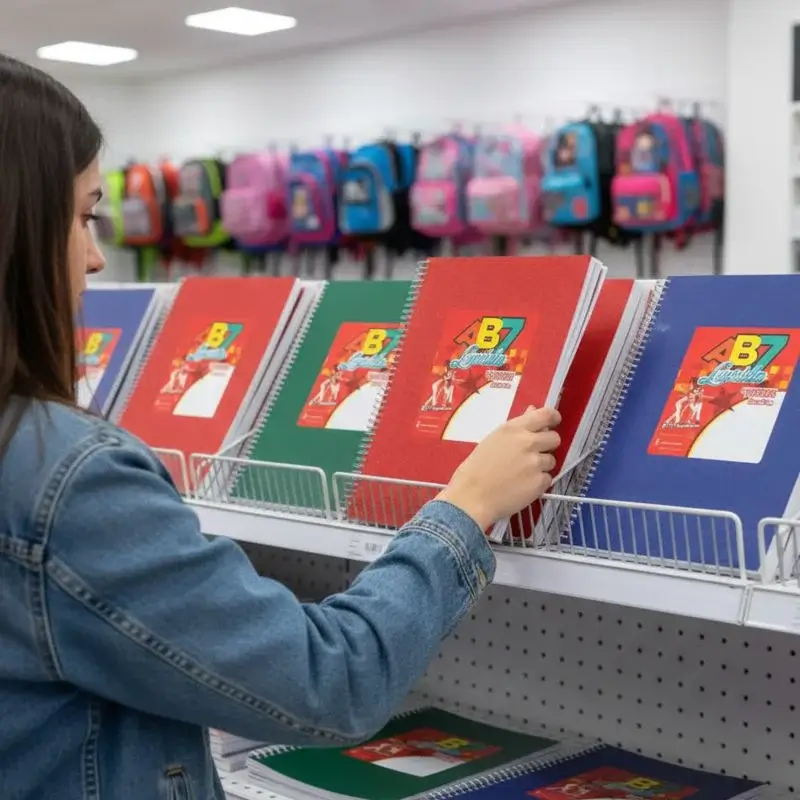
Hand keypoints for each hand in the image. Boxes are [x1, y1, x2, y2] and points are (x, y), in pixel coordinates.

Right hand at [436, 406, 560, 528]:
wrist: (472, 497)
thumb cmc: (476, 468)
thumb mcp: (494, 440)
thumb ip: (517, 427)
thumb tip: (532, 411)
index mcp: (514, 429)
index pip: (546, 415)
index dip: (553, 418)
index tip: (553, 422)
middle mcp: (528, 442)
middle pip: (555, 438)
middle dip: (548, 445)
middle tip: (533, 454)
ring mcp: (536, 463)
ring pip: (552, 460)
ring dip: (542, 466)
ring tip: (522, 473)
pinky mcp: (540, 483)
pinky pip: (548, 479)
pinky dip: (539, 482)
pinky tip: (522, 486)